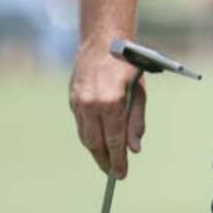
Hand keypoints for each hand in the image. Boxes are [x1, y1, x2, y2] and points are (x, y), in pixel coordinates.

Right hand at [68, 42, 143, 178]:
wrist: (103, 40)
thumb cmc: (129, 63)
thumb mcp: (139, 91)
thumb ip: (136, 120)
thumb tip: (135, 148)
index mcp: (110, 102)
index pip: (113, 140)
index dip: (118, 159)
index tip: (122, 173)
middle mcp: (91, 104)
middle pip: (96, 142)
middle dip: (105, 159)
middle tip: (114, 173)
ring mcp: (78, 102)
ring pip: (85, 136)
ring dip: (95, 150)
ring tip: (106, 161)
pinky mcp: (72, 99)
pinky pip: (80, 124)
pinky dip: (89, 135)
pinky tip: (97, 141)